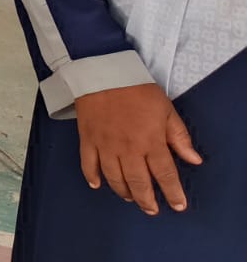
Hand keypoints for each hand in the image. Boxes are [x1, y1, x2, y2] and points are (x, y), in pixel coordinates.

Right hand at [74, 83, 200, 214]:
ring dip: (123, 191)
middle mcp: (128, 148)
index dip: (173, 192)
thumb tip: (193, 159)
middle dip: (147, 200)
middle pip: (138, 182)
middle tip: (151, 208)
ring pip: (114, 178)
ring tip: (130, 197)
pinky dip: (92, 177)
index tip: (177, 205)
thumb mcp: (165, 109)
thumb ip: (179, 137)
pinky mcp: (87, 139)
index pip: (165, 174)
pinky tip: (97, 184)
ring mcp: (106, 145)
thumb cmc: (136, 88)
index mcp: (150, 141)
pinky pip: (88, 164)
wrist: (102, 71)